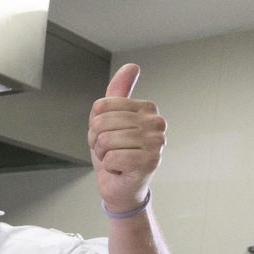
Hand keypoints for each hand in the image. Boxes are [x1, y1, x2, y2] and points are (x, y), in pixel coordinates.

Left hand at [89, 64, 163, 213]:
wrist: (122, 187)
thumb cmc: (116, 153)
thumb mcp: (109, 120)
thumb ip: (117, 93)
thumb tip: (132, 66)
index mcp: (146, 108)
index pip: (101, 106)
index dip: (96, 125)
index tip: (109, 135)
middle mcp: (156, 122)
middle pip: (101, 123)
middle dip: (98, 141)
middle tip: (112, 151)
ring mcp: (157, 142)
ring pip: (105, 140)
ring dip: (104, 155)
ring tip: (117, 159)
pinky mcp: (151, 161)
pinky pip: (111, 157)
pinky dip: (110, 167)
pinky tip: (122, 169)